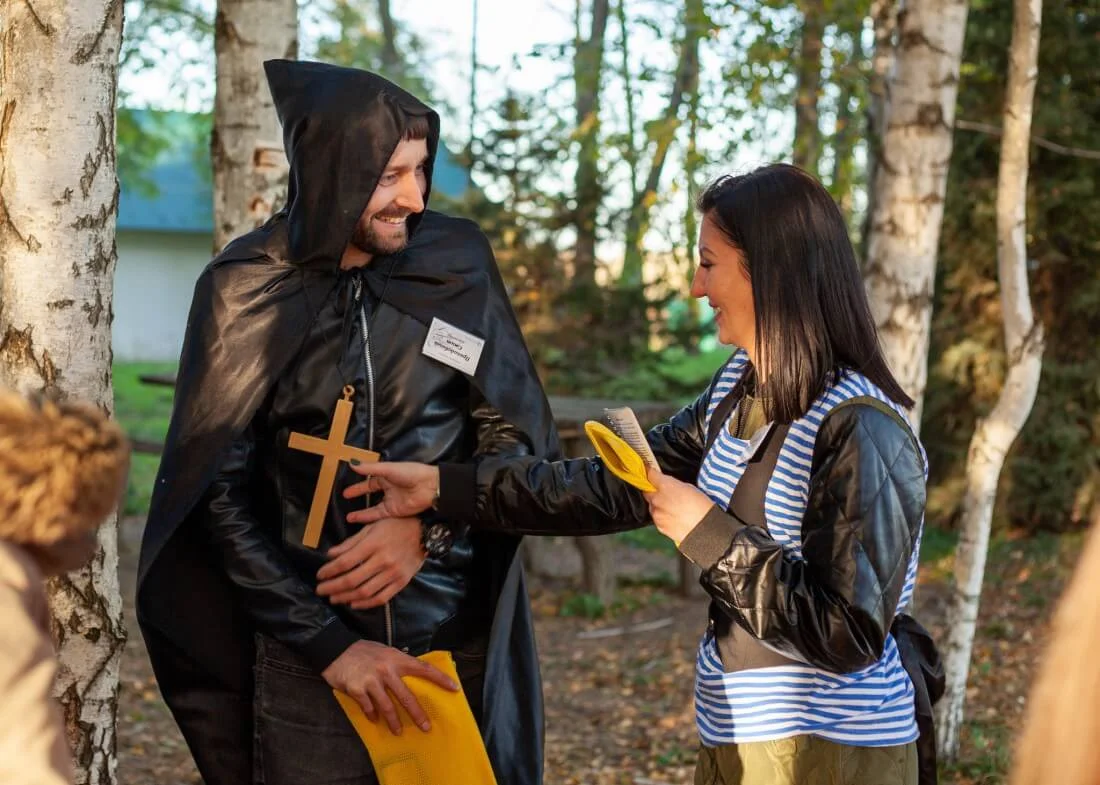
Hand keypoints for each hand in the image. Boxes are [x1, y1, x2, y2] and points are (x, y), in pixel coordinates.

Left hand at [317, 517, 424, 608]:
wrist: (425, 532)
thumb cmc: (396, 526)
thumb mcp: (371, 527)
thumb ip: (351, 542)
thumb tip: (330, 555)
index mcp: (373, 544)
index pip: (345, 562)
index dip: (329, 571)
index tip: (319, 575)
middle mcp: (383, 560)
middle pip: (352, 579)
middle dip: (332, 587)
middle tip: (320, 590)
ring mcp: (393, 573)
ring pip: (364, 592)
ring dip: (345, 598)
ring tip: (333, 598)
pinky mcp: (401, 582)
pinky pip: (381, 598)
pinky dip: (365, 604)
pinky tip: (353, 603)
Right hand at [321, 640, 458, 734]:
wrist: (336, 650)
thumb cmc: (364, 651)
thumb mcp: (385, 651)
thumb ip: (398, 661)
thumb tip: (415, 670)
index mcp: (397, 659)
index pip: (423, 669)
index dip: (440, 679)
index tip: (454, 688)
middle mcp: (386, 670)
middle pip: (407, 696)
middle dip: (418, 714)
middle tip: (426, 727)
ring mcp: (372, 681)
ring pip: (388, 707)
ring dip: (394, 721)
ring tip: (399, 731)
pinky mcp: (357, 689)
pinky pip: (368, 708)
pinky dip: (373, 716)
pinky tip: (375, 720)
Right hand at [344, 461, 439, 524]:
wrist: (429, 486)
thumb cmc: (410, 473)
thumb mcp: (388, 468)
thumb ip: (369, 468)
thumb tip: (351, 463)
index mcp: (387, 476)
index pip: (370, 480)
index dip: (359, 484)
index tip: (347, 488)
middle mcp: (388, 489)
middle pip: (370, 493)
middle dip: (359, 495)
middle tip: (345, 498)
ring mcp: (391, 501)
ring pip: (373, 508)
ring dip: (361, 512)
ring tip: (348, 517)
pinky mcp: (394, 512)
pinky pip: (378, 516)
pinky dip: (368, 518)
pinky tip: (357, 519)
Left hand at [643, 467, 714, 544]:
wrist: (706, 529)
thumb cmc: (702, 508)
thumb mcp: (690, 488)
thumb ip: (674, 485)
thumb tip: (669, 487)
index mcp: (666, 486)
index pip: (651, 475)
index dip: (650, 472)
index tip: (649, 471)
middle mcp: (658, 499)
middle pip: (648, 492)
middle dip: (654, 491)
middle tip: (666, 493)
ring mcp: (657, 514)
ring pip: (652, 506)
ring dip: (659, 506)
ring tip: (674, 509)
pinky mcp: (659, 526)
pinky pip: (657, 518)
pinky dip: (663, 517)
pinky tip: (675, 518)